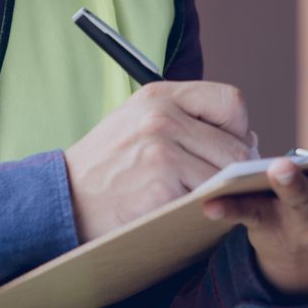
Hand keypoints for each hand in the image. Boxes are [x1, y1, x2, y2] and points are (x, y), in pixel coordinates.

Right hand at [65, 81, 254, 242]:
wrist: (63, 199)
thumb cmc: (106, 166)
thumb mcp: (138, 122)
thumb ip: (186, 120)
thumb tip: (245, 137)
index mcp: (159, 96)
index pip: (230, 101)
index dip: (238, 129)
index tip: (230, 147)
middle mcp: (161, 118)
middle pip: (235, 144)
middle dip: (237, 170)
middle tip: (224, 185)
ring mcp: (161, 152)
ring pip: (226, 176)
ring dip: (223, 193)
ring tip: (205, 199)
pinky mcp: (160, 188)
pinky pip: (207, 200)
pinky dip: (206, 210)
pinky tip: (189, 212)